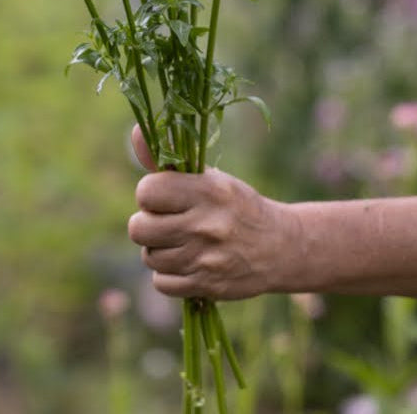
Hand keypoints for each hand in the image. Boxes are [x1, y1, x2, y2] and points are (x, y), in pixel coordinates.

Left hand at [128, 125, 298, 298]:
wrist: (280, 247)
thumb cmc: (236, 204)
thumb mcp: (210, 177)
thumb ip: (169, 159)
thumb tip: (136, 131)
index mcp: (208, 191)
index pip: (146, 191)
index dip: (149, 193)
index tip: (163, 195)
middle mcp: (206, 225)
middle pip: (139, 228)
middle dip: (147, 223)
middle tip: (166, 220)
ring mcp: (206, 259)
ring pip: (149, 256)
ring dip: (158, 249)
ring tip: (179, 240)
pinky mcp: (207, 286)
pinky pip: (161, 283)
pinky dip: (168, 275)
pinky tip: (186, 261)